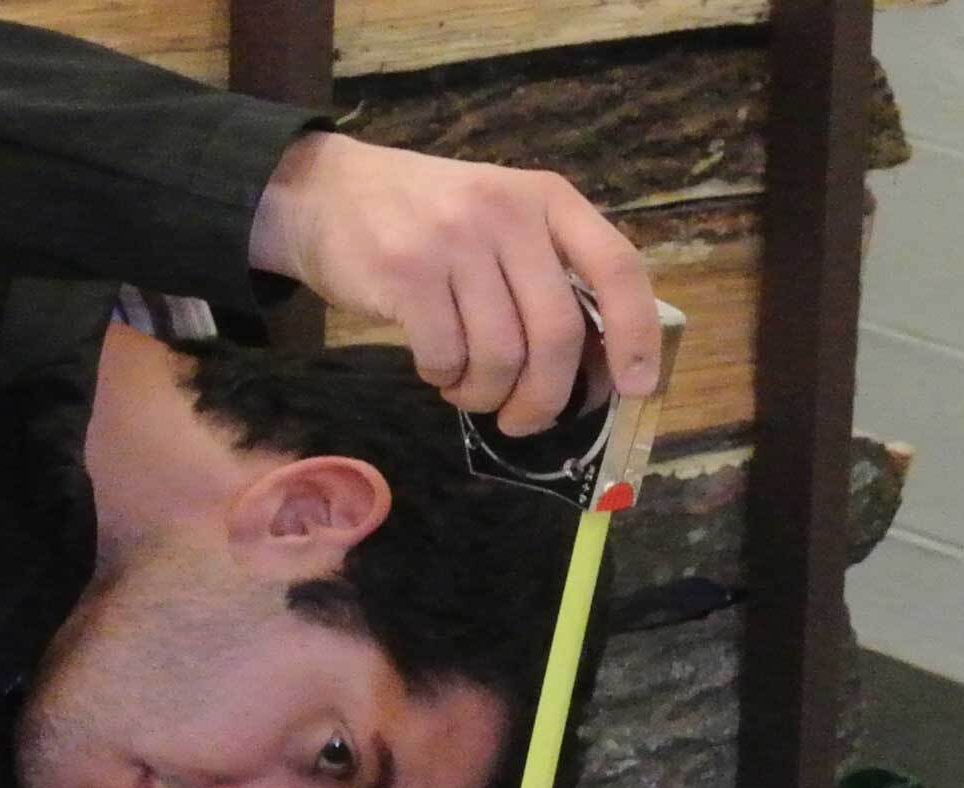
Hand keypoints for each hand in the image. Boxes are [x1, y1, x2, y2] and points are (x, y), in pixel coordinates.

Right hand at [250, 130, 662, 438]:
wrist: (325, 191)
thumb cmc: (429, 221)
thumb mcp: (501, 221)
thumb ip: (550, 275)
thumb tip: (602, 368)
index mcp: (547, 199)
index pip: (617, 267)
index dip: (636, 335)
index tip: (638, 386)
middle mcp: (506, 211)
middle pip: (556, 333)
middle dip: (547, 397)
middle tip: (525, 419)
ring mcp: (454, 238)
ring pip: (501, 355)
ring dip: (487, 394)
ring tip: (469, 390)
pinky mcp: (405, 270)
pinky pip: (447, 356)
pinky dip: (446, 379)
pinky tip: (437, 368)